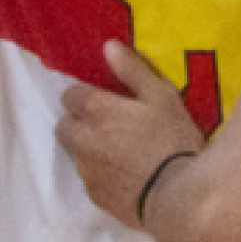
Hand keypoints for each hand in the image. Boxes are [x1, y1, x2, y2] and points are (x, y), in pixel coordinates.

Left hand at [57, 42, 207, 231]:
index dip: (86, 94)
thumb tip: (108, 46)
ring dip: (89, 147)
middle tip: (109, 123)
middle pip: (64, 125)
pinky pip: (89, 177)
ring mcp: (85, 170)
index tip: (106, 98)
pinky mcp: (94, 195)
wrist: (176, 195)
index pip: (70, 95)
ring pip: (75, 152)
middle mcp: (82, 139)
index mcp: (96, 110)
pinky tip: (126, 173)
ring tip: (121, 150)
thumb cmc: (173, 138)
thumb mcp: (162, 96)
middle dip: (79, 121)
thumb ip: (132, 71)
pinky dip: (101, 172)